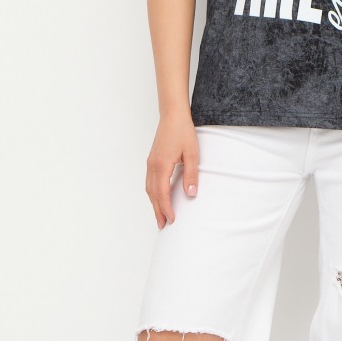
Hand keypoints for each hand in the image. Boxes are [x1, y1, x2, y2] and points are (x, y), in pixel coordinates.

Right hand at [145, 108, 199, 228]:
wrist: (172, 115)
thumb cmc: (183, 132)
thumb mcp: (192, 154)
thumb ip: (191, 174)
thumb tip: (191, 193)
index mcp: (162, 165)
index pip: (162, 193)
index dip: (166, 208)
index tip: (172, 219)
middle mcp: (152, 166)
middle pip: (153, 194)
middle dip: (158, 211)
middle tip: (163, 225)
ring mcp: (150, 163)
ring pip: (149, 188)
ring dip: (154, 203)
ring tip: (159, 215)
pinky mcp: (152, 160)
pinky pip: (149, 181)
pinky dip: (152, 193)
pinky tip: (157, 197)